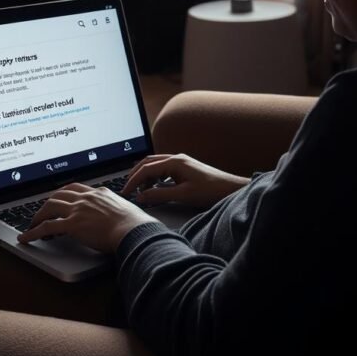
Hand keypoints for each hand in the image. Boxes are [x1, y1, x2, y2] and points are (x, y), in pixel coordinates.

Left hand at [17, 182, 157, 253]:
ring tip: (33, 224)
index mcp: (99, 193)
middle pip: (59, 194)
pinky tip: (26, 238)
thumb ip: (114, 208)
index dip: (64, 194)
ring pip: (50, 206)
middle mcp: (86, 198)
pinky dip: (33, 232)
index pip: (76, 188)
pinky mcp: (72, 224)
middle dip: (48, 203)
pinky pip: (47, 227)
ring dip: (38, 215)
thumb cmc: (135, 225)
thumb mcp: (124, 209)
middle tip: (42, 211)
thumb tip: (116, 216)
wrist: (134, 231)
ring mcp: (78, 209)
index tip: (60, 199)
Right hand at [122, 153, 247, 209]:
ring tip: (140, 191)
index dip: (133, 180)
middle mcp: (176, 158)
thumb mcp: (182, 195)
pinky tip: (154, 188)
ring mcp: (181, 162)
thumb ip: (159, 195)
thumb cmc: (210, 190)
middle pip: (148, 163)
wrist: (230, 189)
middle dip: (136, 175)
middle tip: (127, 189)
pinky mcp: (185, 169)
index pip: (146, 168)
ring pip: (155, 165)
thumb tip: (140, 197)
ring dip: (145, 176)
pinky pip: (164, 170)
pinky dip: (155, 178)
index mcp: (174, 162)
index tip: (125, 192)